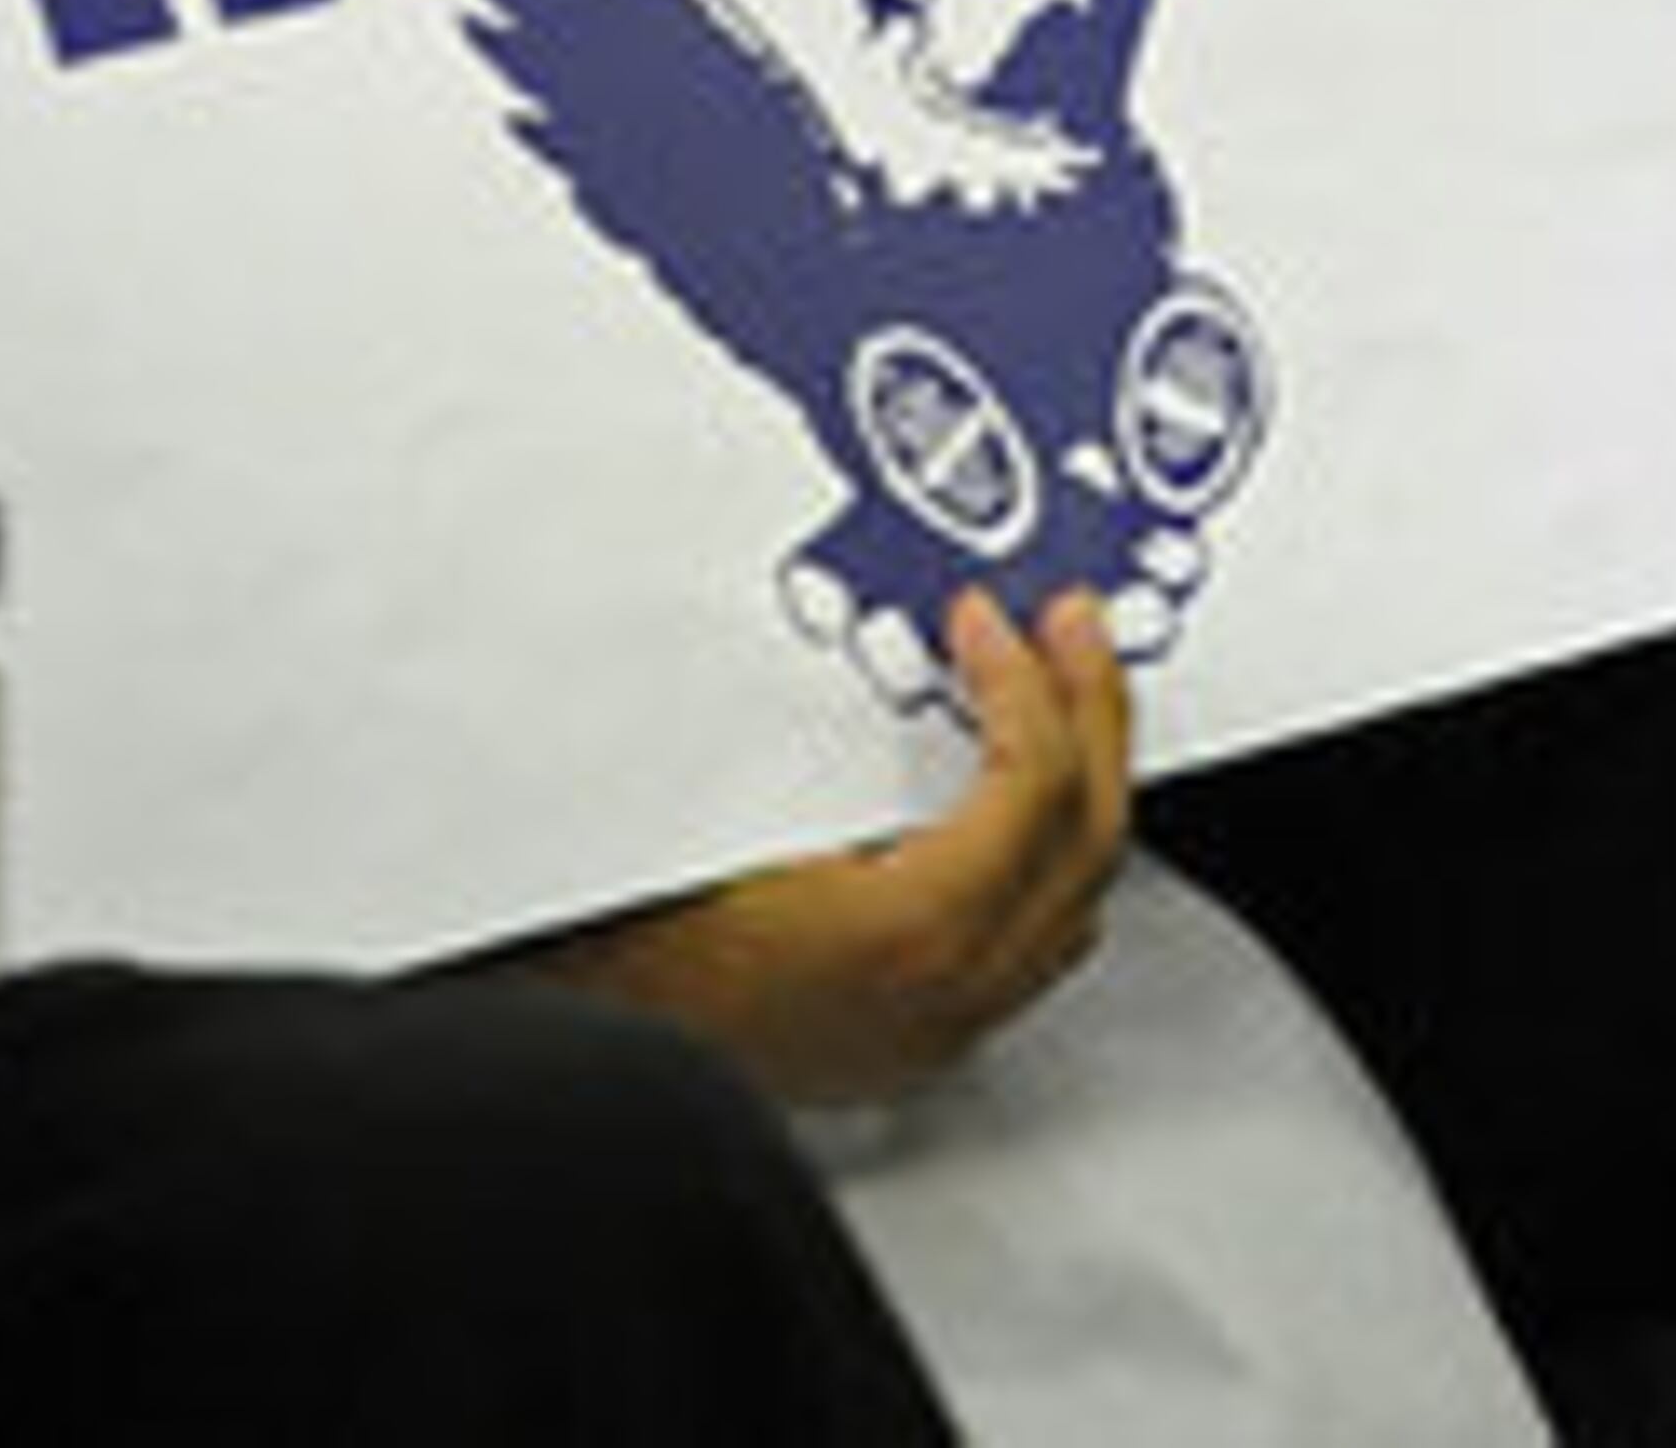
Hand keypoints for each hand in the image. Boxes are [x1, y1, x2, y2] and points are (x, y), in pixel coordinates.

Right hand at [536, 585, 1130, 1106]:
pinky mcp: (913, 1049)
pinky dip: (1044, 858)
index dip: (1024, 678)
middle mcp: (945, 999)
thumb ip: (829, 711)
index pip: (1034, 784)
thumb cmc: (626, 944)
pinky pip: (1030, 949)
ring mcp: (939, 1035)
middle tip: (1074, 632)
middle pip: (1086, 842)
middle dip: (1090, 717)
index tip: (989, 619)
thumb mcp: (730, 792)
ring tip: (1059, 699)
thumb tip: (891, 611)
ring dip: (1077, 788)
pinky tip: (1016, 803)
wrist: (585, 1063)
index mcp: (910, 935)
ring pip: (1073, 904)